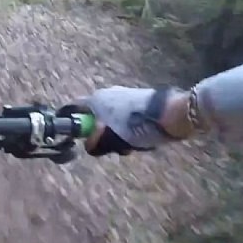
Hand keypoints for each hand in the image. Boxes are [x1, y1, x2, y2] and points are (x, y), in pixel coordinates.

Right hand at [78, 86, 193, 155]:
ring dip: (117, 136)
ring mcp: (124, 98)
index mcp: (96, 99)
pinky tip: (141, 140)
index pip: (73, 108)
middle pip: (94, 118)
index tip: (75, 138)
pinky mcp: (139, 103)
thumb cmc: (135, 125)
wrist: (171, 113)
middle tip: (110, 148)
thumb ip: (94, 143)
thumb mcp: (110, 139)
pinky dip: (129, 131)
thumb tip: (89, 146)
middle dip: (100, 136)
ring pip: (112, 122)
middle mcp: (107, 95)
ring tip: (129, 147)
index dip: (72, 123)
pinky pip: (126, 120)